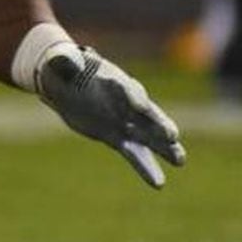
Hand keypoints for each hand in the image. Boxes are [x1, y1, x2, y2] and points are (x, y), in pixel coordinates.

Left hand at [37, 43, 183, 187]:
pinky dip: (147, 168)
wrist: (66, 82)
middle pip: (147, 114)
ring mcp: (125, 121)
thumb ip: (65, 61)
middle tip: (172, 136)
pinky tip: (159, 183)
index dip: (132, 96)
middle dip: (159, 124)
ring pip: (148, 137)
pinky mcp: (117, 137)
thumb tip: (63, 58)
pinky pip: (135, 154)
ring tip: (181, 161)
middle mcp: (125, 102)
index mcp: (113, 80)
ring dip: (164, 149)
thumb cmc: (64, 67)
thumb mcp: (60, 62)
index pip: (126, 88)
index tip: (139, 106)